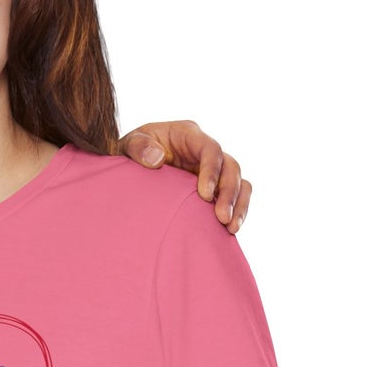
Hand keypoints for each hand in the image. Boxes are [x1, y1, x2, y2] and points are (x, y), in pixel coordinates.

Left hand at [121, 121, 251, 232]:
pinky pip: (235, 196)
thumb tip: (157, 159)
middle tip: (221, 218)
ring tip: (230, 228)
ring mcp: (213, 169)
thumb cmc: (132, 152)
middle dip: (229, 192)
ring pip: (239, 182)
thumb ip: (138, 147)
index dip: (212, 171)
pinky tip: (229, 230)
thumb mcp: (128, 144)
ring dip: (238, 204)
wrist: (130, 168)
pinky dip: (237, 211)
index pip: (210, 148)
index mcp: (188, 135)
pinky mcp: (215, 187)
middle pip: (230, 167)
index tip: (205, 195)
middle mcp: (205, 151)